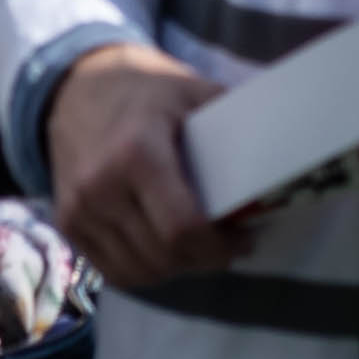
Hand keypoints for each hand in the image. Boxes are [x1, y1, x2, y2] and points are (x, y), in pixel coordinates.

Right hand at [43, 42, 252, 287]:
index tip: (244, 238)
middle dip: (204, 259)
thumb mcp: (195, 94)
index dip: (219, 247)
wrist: (75, 87)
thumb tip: (291, 150)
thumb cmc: (147, 91)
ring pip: (139, 272)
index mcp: (138, 152)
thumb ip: (235, 126)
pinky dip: (145, 271)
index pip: (181, 228)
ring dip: (177, 269)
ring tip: (199, 248)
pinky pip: (113, 271)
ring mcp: (78, 210)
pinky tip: (166, 252)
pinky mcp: (67, 225)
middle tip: (228, 245)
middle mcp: (101, 187)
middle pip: (163, 256)